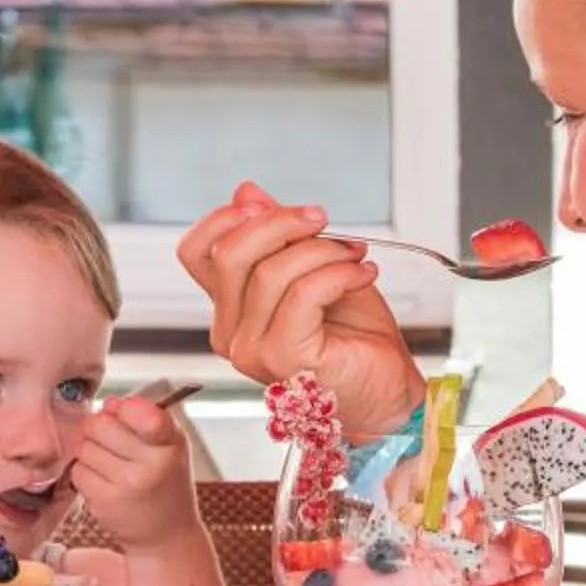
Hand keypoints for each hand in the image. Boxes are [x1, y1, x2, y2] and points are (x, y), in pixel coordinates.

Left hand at [69, 395, 201, 550]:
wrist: (166, 534)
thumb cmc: (166, 483)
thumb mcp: (170, 445)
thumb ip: (144, 416)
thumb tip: (108, 404)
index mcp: (169, 443)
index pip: (138, 411)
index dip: (124, 409)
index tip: (125, 415)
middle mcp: (150, 464)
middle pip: (99, 425)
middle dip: (99, 429)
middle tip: (111, 441)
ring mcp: (125, 485)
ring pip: (84, 447)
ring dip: (91, 452)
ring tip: (111, 464)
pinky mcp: (104, 502)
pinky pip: (78, 471)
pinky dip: (86, 473)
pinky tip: (104, 481)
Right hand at [176, 182, 423, 437]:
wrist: (388, 392)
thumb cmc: (356, 339)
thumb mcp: (314, 269)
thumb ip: (277, 237)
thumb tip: (246, 193)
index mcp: (231, 310)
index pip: (196, 252)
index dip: (227, 218)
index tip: (273, 206)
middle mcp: (231, 333)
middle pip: (230, 254)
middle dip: (281, 223)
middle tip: (322, 221)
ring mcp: (252, 350)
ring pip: (271, 272)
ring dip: (323, 251)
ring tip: (355, 256)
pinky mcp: (283, 359)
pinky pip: (302, 295)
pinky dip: (338, 274)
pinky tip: (361, 275)